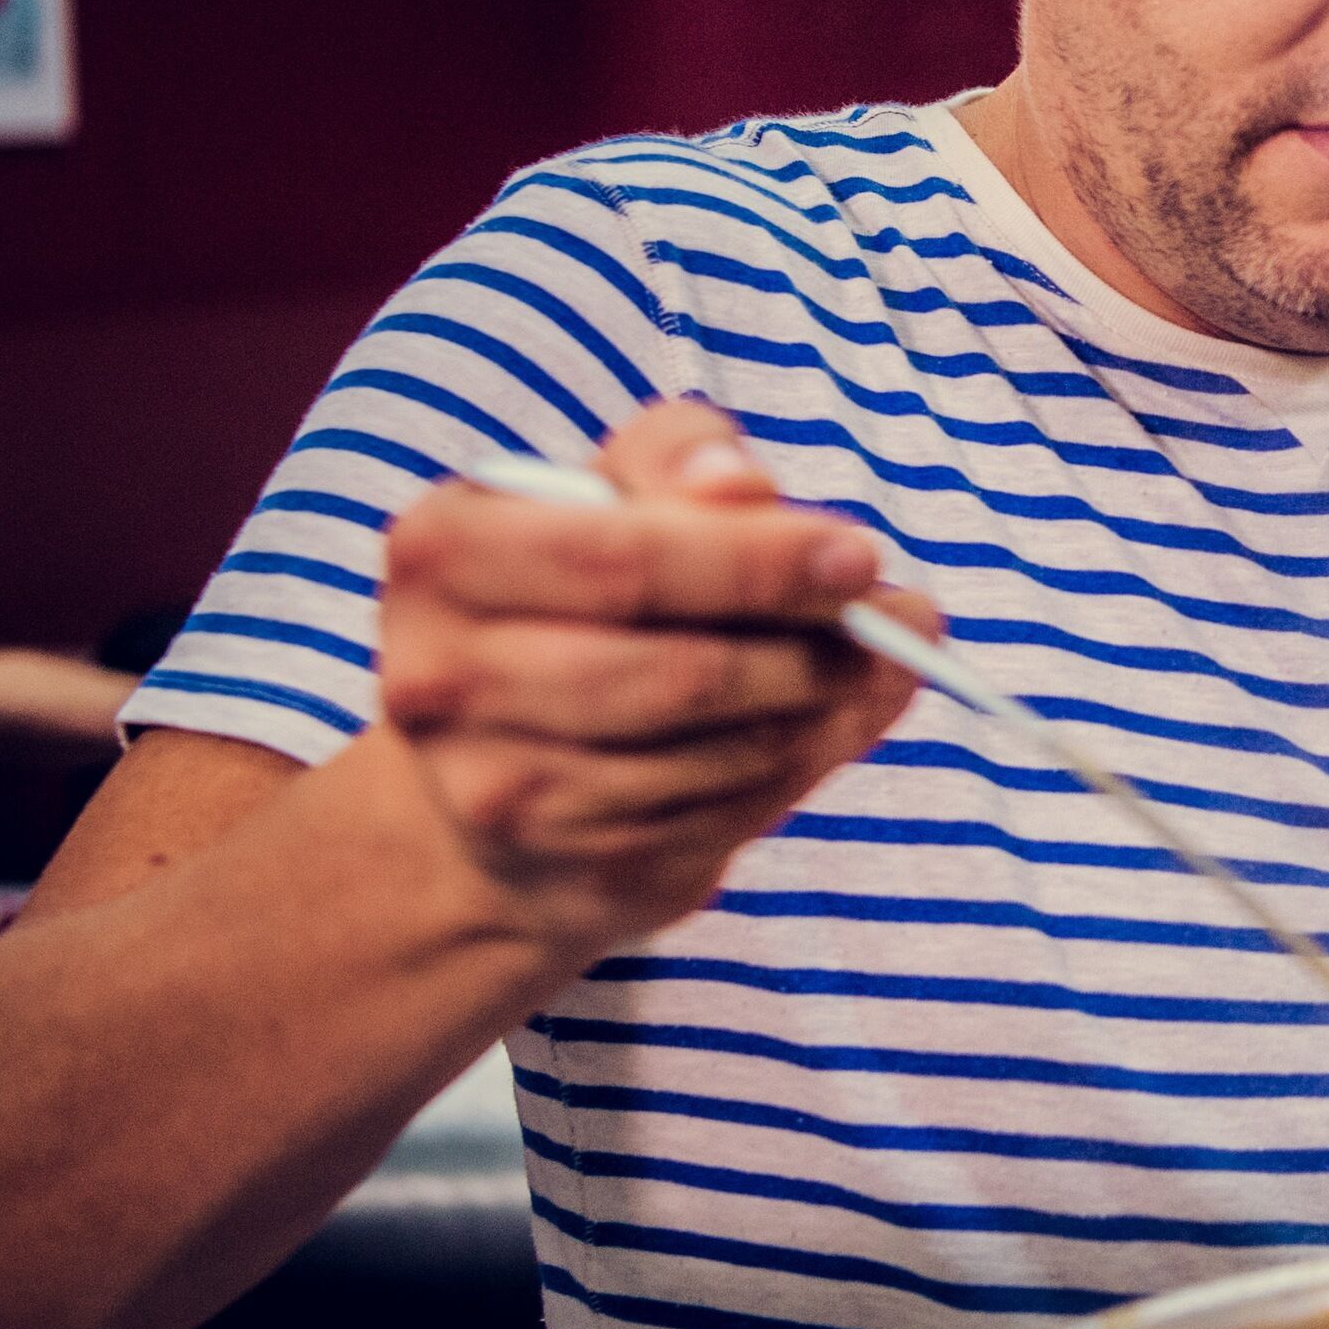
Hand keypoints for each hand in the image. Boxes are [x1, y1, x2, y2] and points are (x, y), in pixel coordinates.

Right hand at [373, 400, 925, 963]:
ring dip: (814, 712)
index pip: (623, 561)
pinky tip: (793, 733)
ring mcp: (497, 791)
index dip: (757, 561)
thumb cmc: (580, 596)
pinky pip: (725, 818)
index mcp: (444, 554)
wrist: (505, 764)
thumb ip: (678, 462)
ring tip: (845, 673)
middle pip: (677, 672)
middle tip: (885, 628)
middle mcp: (442, 679)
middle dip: (806, 651)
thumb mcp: (614, 495)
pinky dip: (787, 771)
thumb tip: (743, 484)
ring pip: (717, 753)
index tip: (860, 556)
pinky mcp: (570, 867)